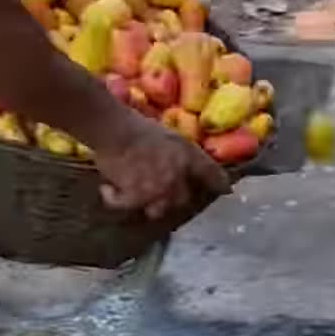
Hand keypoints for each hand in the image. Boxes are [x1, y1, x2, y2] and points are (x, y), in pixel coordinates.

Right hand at [93, 117, 231, 219]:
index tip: (225, 190)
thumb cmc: (139, 125)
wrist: (114, 130)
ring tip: (141, 198)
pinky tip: (109, 190)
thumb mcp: (169, 135)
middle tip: (165, 192)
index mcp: (187, 158)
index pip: (212, 175)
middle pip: (183, 200)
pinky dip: (115, 198)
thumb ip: (182, 152)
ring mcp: (156, 192)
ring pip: (158, 210)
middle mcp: (176, 179)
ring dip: (150, 204)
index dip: (220, 184)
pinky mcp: (133, 199)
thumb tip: (186, 165)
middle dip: (176, 198)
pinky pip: (126, 206)